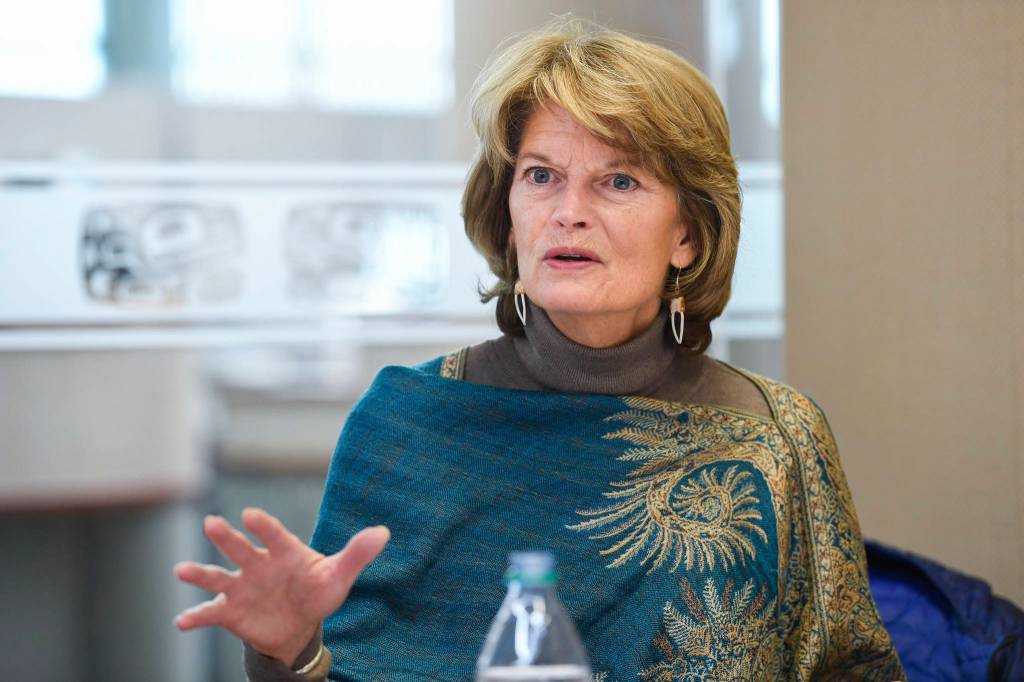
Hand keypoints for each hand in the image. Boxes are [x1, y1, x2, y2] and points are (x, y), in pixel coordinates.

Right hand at [173, 507, 389, 665]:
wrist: (298, 625)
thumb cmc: (317, 592)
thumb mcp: (338, 576)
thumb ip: (356, 554)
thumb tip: (384, 532)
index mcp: (284, 552)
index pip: (274, 535)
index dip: (264, 525)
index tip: (250, 515)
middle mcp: (258, 565)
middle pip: (241, 549)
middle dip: (226, 538)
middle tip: (212, 523)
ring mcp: (241, 587)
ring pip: (218, 577)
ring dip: (199, 573)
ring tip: (182, 571)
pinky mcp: (229, 611)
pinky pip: (209, 613)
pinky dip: (195, 617)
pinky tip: (182, 621)